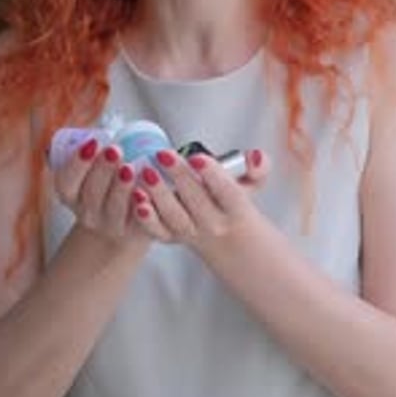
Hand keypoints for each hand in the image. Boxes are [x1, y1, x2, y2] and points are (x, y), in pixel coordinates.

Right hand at [52, 138, 167, 246]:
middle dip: (103, 169)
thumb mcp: (92, 166)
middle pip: (91, 193)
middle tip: (116, 150)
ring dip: (121, 187)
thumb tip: (94, 129)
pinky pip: (137, 221)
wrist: (124, 218)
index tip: (94, 142)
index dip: (78, 163)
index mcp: (71, 194)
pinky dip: (142, 206)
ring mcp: (110, 225)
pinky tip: (147, 191)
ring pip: (114, 208)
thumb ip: (91, 149)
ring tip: (131, 167)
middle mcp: (87, 212)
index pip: (66, 181)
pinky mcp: (133, 231)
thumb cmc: (107, 181)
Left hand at [131, 148, 269, 248]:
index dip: (213, 175)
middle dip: (179, 177)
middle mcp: (214, 224)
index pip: (228, 193)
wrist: (230, 241)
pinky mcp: (172, 237)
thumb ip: (258, 166)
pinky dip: (147, 219)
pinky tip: (137, 199)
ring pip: (175, 217)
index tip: (197, 158)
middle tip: (163, 155)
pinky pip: (158, 232)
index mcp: (236, 209)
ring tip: (146, 173)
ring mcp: (192, 233)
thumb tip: (255, 156)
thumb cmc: (235, 204)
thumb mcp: (254, 183)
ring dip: (159, 195)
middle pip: (197, 201)